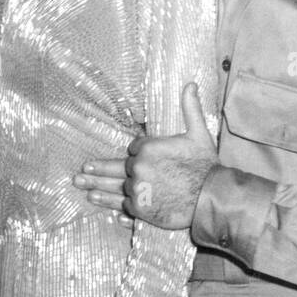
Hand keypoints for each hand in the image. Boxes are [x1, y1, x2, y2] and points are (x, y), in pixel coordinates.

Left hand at [75, 83, 215, 229]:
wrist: (213, 196)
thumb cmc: (206, 165)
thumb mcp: (199, 133)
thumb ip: (190, 109)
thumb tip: (190, 85)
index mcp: (147, 148)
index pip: (133, 149)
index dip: (136, 153)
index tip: (135, 157)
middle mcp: (138, 168)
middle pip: (114, 168)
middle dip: (97, 169)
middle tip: (83, 170)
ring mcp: (137, 189)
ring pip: (115, 189)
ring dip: (99, 190)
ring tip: (86, 189)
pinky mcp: (141, 209)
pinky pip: (126, 208)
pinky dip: (121, 210)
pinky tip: (112, 212)